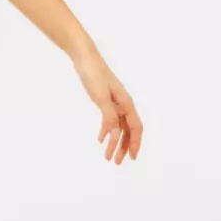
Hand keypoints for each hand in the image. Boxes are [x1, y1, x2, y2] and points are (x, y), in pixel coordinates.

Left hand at [71, 47, 142, 162]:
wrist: (84, 58)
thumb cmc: (94, 74)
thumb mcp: (100, 96)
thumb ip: (108, 116)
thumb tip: (115, 134)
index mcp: (126, 103)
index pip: (135, 128)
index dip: (135, 143)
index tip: (132, 158)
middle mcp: (123, 104)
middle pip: (128, 130)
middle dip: (124, 147)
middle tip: (116, 162)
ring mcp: (115, 102)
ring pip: (119, 127)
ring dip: (114, 142)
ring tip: (107, 155)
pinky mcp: (105, 100)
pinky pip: (110, 120)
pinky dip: (106, 130)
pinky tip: (100, 139)